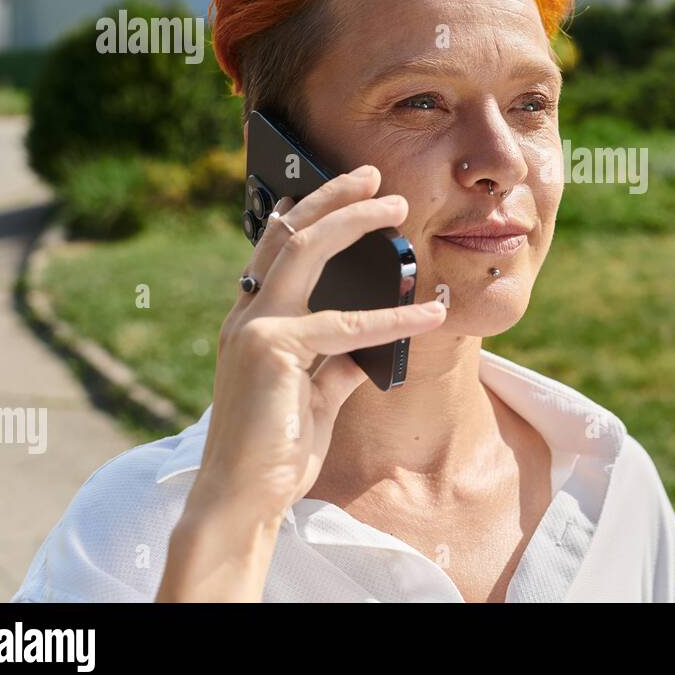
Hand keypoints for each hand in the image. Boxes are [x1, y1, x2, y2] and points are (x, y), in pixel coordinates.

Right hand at [156, 165, 444, 600]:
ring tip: (397, 206)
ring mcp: (253, 328)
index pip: (275, 251)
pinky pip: (345, 324)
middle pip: (289, 234)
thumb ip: (339, 363)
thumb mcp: (316, 396)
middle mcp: (246, 316)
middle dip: (333, 197)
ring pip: (306, 251)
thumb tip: (374, 344)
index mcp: (252, 322)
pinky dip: (394, 316)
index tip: (330, 187)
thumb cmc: (277, 450)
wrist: (243, 499)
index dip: (302, 212)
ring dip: (355, 221)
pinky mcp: (271, 349)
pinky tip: (431, 312)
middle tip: (374, 174)